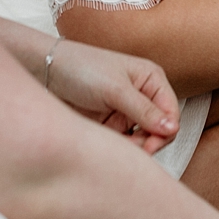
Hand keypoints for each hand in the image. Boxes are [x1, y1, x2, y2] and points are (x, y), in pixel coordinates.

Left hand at [45, 39, 180, 152]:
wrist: (46, 71)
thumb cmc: (81, 68)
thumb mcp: (115, 89)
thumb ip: (144, 111)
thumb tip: (172, 128)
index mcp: (151, 80)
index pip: (171, 113)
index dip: (165, 132)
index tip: (150, 146)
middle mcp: (143, 96)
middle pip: (159, 130)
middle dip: (148, 142)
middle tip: (132, 150)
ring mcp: (126, 111)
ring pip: (142, 139)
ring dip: (132, 147)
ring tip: (114, 146)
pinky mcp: (111, 123)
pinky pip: (123, 142)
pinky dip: (118, 147)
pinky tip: (106, 145)